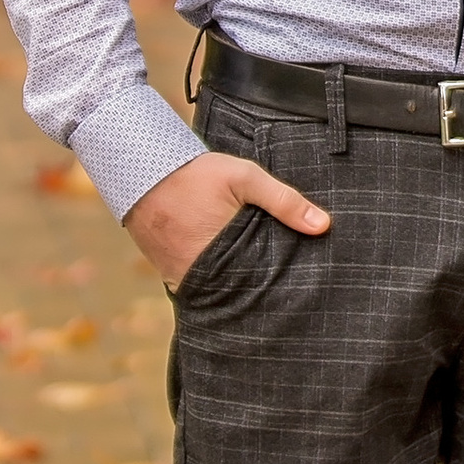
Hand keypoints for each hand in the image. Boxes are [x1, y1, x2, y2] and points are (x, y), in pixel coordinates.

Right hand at [125, 148, 331, 286]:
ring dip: (236, 287)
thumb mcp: (244, 178)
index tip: (297, 289)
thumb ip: (284, 201)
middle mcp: (197, 276)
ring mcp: (180, 278)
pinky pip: (199, 285)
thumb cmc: (195, 174)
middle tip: (285, 291)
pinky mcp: (169, 275)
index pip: (258, 287)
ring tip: (261, 283)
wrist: (140, 169)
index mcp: (219, 259)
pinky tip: (233, 274)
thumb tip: (323, 225)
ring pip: (218, 292)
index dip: (277, 287)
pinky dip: (215, 281)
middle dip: (258, 291)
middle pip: (238, 295)